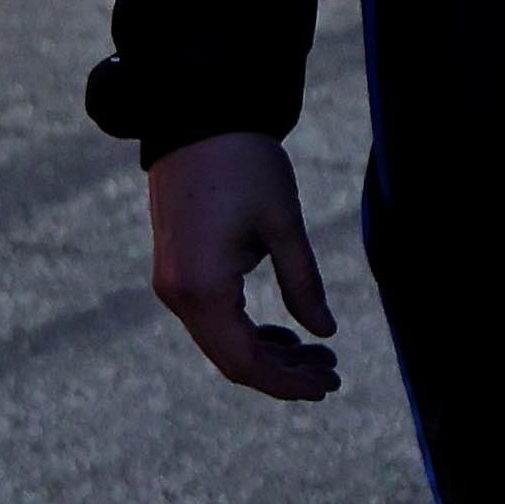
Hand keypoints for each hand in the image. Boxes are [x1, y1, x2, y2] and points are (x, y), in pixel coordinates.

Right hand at [144, 133, 342, 401]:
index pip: (246, 362)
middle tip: (332, 373)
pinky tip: (284, 333)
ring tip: (317, 355)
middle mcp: (178, 295)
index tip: (329, 386)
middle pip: (231, 360)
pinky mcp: (176, 269)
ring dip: (268, 354)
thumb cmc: (243, 164)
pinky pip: (212, 318)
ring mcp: (172, 284)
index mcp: (203, 289)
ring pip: (221, 342)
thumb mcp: (284, 224)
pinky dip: (247, 331)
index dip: (288, 384)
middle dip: (282, 374)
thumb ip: (304, 283)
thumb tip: (325, 333)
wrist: (194, 117)